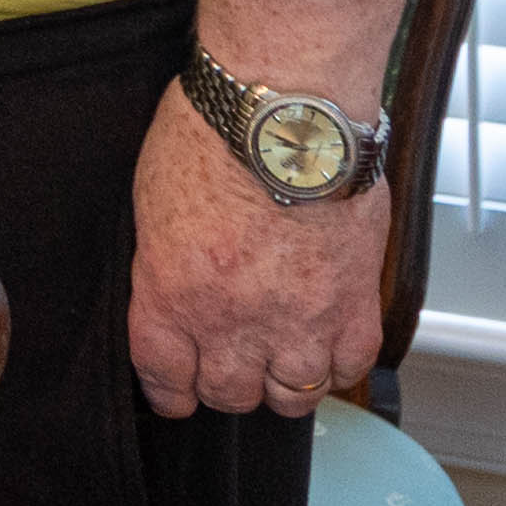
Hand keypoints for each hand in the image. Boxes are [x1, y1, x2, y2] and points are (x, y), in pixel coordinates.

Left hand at [126, 81, 381, 420]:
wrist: (286, 110)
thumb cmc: (213, 131)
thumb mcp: (152, 200)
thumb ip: (165, 262)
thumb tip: (177, 286)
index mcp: (170, 295)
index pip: (165, 377)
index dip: (172, 390)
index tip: (179, 390)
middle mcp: (231, 322)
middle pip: (230, 394)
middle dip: (228, 382)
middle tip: (236, 360)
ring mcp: (297, 320)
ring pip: (292, 394)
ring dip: (285, 380)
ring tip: (284, 355)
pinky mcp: (353, 305)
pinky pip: (349, 365)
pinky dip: (338, 362)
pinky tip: (328, 342)